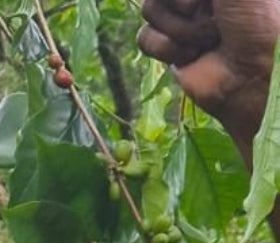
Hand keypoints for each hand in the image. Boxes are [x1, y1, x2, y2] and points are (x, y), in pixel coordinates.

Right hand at [138, 0, 279, 146]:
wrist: (252, 78)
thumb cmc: (256, 25)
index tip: (210, 3)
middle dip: (184, 6)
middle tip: (214, 23)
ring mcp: (181, 18)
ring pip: (149, 9)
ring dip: (181, 30)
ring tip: (208, 41)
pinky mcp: (169, 49)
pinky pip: (144, 38)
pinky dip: (166, 49)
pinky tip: (191, 57)